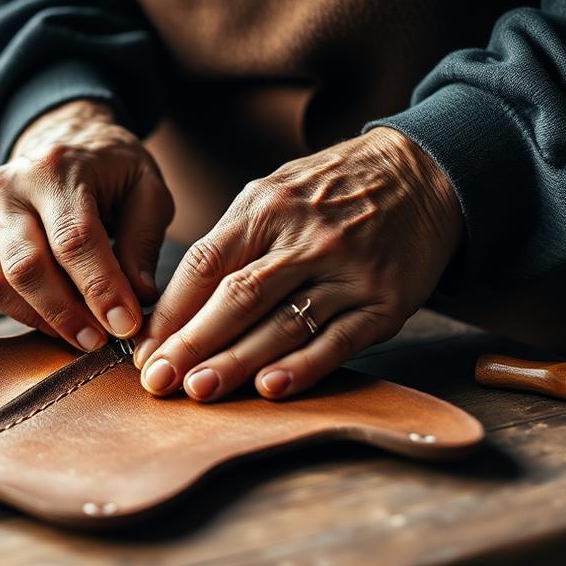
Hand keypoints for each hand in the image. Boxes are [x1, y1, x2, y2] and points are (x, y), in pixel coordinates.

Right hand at [0, 99, 173, 350]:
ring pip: (1, 283)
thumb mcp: (145, 189)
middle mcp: (9, 187)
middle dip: (69, 314)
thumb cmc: (108, 171)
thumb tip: (139, 297)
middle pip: (29, 266)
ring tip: (82, 336)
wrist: (59, 140)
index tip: (125, 324)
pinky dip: (22, 314)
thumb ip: (144, 241)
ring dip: (44, 320)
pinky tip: (55, 322)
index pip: (75, 239)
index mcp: (58, 168)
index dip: (100, 288)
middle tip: (102, 340)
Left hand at [133, 127, 461, 400]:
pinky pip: (338, 340)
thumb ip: (230, 243)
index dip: (170, 312)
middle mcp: (305, 239)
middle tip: (157, 381)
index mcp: (266, 209)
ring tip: (199, 390)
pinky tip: (270, 388)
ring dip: (237, 361)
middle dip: (191, 343)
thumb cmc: (331, 192)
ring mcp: (347, 272)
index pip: (205, 264)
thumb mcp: (274, 193)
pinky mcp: (384, 303)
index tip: (142, 351)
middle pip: (237, 297)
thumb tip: (174, 308)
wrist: (423, 175)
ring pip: (282, 323)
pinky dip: (303, 367)